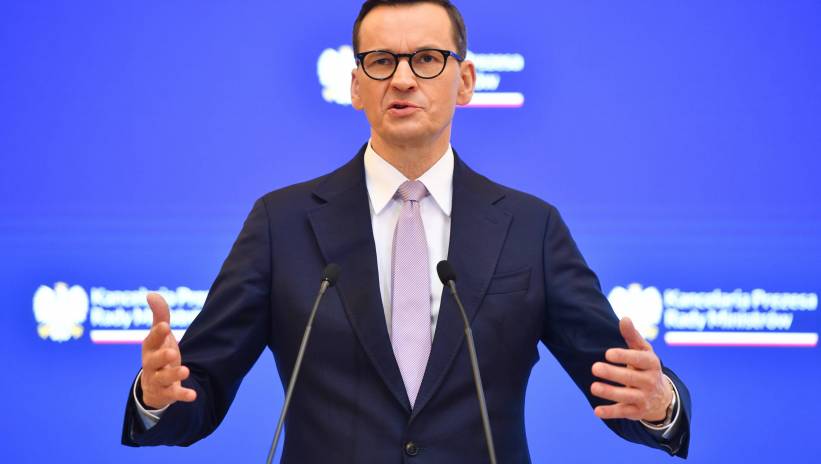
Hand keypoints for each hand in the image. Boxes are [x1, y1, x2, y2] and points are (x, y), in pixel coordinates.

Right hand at [139, 293, 196, 409]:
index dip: (157, 333)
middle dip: (162, 356)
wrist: (154, 385)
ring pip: (163, 378)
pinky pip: (174, 395)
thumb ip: (159, 314)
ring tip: (185, 370)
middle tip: (172, 352)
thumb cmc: (159, 352)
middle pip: (154, 360)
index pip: (151, 340)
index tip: (165, 326)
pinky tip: (193, 395)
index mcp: (150, 348)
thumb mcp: (160, 335)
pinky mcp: (166, 393)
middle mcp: (151, 364)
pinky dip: (182, 395)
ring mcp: (158, 380)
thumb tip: (151, 294)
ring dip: (174, 374)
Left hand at [590, 317, 672, 421]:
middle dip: (613, 374)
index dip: (624, 356)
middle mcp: (650, 381)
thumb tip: (624, 318)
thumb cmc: (645, 366)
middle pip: (630, 378)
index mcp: (651, 364)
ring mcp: (644, 398)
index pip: (639, 359)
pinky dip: (611, 413)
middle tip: (595, 367)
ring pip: (626, 396)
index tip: (608, 353)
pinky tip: (597, 411)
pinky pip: (623, 412)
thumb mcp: (643, 350)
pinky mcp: (637, 412)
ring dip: (610, 392)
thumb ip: (632, 335)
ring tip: (593, 387)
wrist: (661, 395)